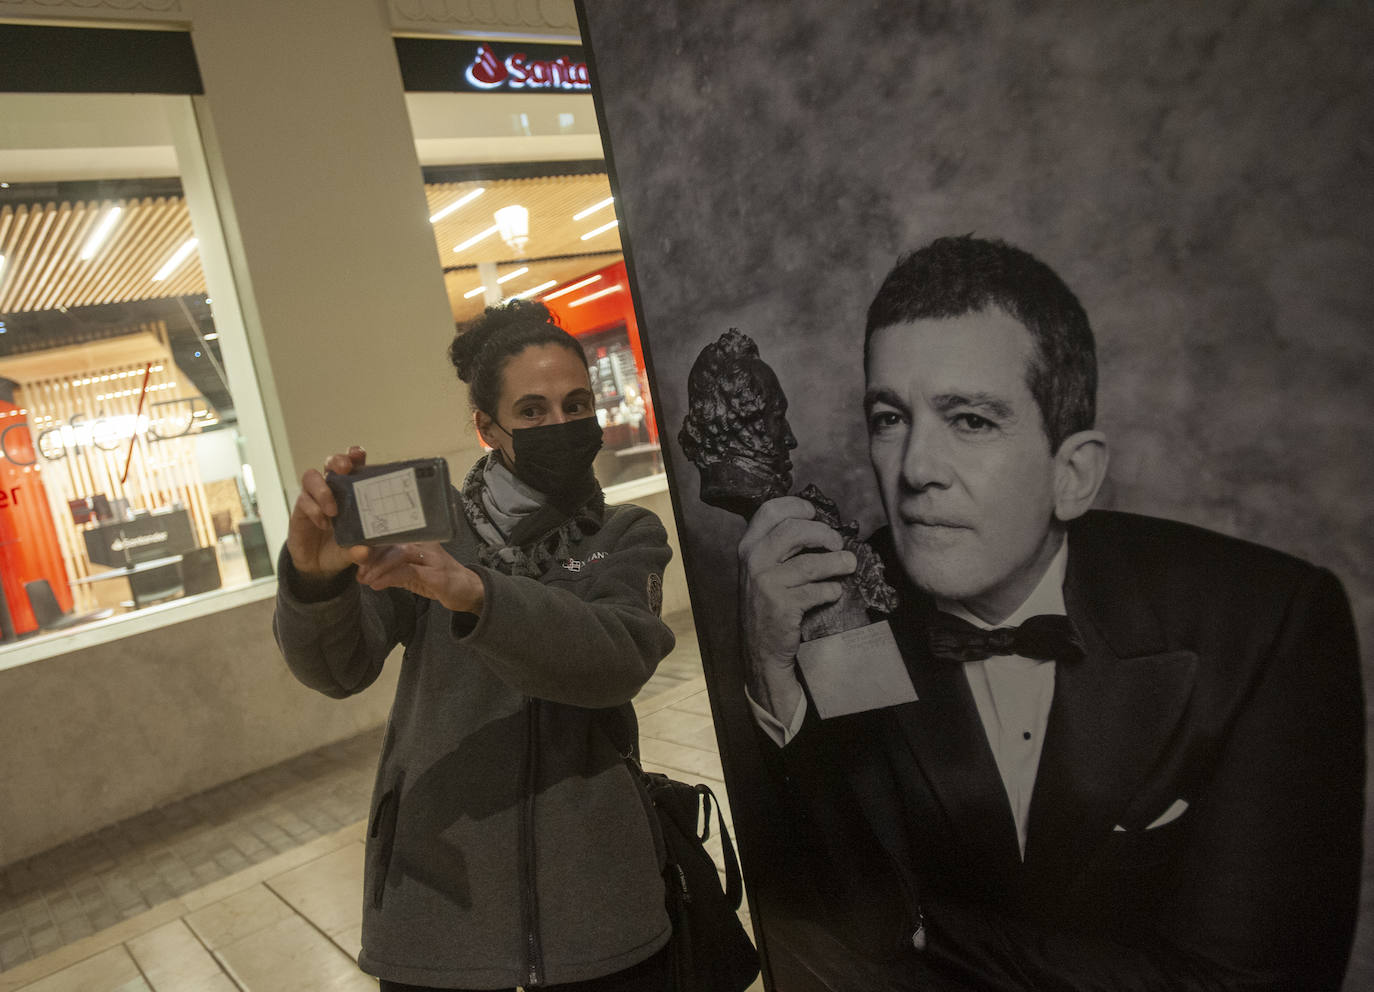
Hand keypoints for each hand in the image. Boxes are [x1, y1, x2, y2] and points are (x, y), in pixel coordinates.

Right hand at [286, 446, 365, 577]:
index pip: (354, 464)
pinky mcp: (300, 508)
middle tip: (345, 469)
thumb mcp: (354, 550)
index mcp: (351, 490)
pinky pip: (303, 500)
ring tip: (333, 511)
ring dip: (323, 490)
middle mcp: (332, 488)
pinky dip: (314, 510)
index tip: (359, 455)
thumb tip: (364, 552)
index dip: (355, 455)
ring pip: (311, 476)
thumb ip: (360, 551)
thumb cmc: (342, 547)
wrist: (318, 564)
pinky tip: (323, 523)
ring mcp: (313, 496)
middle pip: (331, 462)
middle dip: (337, 461)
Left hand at [352, 542, 484, 614]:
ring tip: (365, 579)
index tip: (356, 559)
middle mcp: (425, 543)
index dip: (371, 546)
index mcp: (419, 539)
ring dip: (378, 567)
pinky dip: (389, 578)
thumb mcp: (412, 575)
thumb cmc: (440, 581)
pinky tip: (377, 585)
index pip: (391, 536)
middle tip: (358, 572)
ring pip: (398, 554)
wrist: (469, 591)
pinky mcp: (435, 573)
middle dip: (371, 556)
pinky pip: (407, 571)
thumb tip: (365, 572)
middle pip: (392, 542)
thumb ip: (392, 571)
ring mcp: (432, 557)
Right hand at [738, 496, 855, 721]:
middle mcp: (752, 560)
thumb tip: (819, 524)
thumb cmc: (768, 604)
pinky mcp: (781, 604)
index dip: (797, 506)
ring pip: (810, 562)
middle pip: (794, 529)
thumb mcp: (763, 569)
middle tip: (838, 543)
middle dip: (823, 533)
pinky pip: (817, 590)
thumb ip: (780, 545)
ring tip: (849, 563)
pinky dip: (831, 590)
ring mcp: (765, 582)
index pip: (770, 510)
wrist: (760, 649)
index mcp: (748, 545)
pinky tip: (834, 592)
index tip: (815, 514)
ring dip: (837, 562)